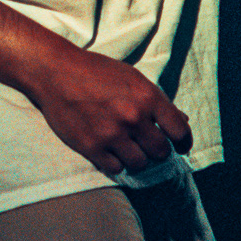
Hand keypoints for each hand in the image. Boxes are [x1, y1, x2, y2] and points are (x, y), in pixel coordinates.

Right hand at [20, 36, 191, 177]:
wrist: (56, 73)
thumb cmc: (96, 72)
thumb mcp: (132, 78)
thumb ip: (157, 100)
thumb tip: (183, 120)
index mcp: (147, 97)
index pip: (180, 131)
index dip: (184, 142)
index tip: (181, 147)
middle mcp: (133, 117)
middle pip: (161, 152)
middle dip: (157, 150)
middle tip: (148, 145)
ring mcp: (112, 134)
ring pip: (140, 164)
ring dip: (137, 158)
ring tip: (129, 149)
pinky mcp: (92, 147)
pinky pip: (116, 168)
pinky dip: (116, 162)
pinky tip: (111, 151)